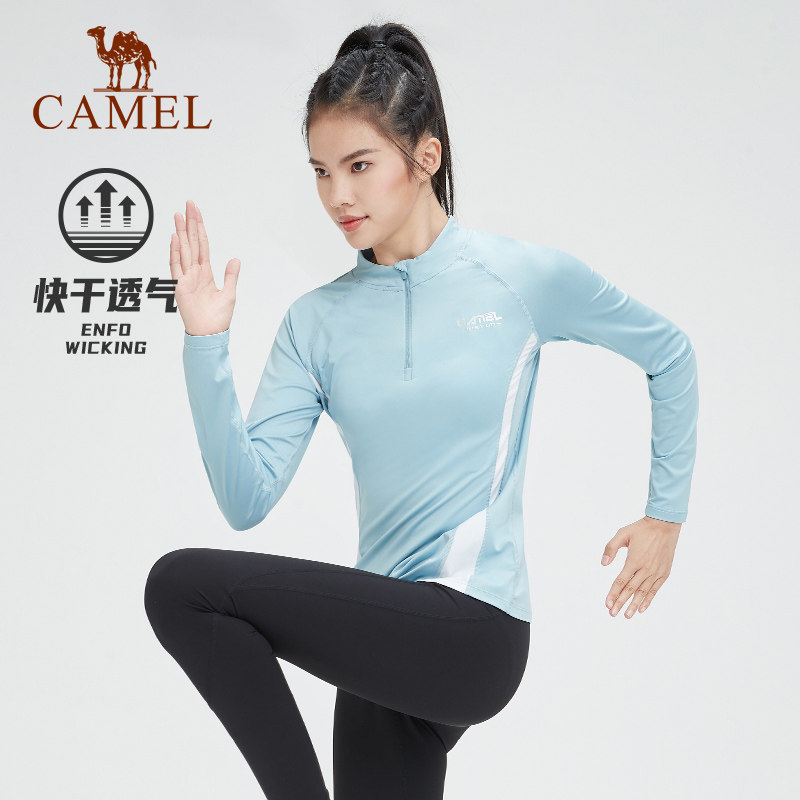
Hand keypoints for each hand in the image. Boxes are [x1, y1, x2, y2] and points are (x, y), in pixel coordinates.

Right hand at [170, 200, 239, 335]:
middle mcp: (194, 272)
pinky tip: (176, 238)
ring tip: (178, 215)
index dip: (200, 228)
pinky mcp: (180, 287)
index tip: (196, 212)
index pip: (202, 245)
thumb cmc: (218, 318)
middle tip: (188, 205)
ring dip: (181, 232)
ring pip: (184, 250)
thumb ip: (231, 275)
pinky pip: (177, 266)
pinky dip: (176, 252)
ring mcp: (186, 278)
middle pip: (191, 242)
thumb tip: (235, 259)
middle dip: (190, 223)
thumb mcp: (230, 293)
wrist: (210, 334)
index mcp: (206, 273)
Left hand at [601, 516, 680, 617]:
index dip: (613, 593)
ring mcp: (656, 572)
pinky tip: (642, 608)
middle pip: (630, 590)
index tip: (607, 604)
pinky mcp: (664, 573)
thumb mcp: (622, 533)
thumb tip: (603, 564)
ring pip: (643, 592)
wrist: (664, 525)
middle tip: (612, 614)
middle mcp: (645, 568)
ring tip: (626, 615)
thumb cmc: (641, 529)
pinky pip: (655, 589)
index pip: (621, 581)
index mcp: (634, 560)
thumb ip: (611, 548)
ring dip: (634, 605)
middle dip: (620, 603)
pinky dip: (648, 600)